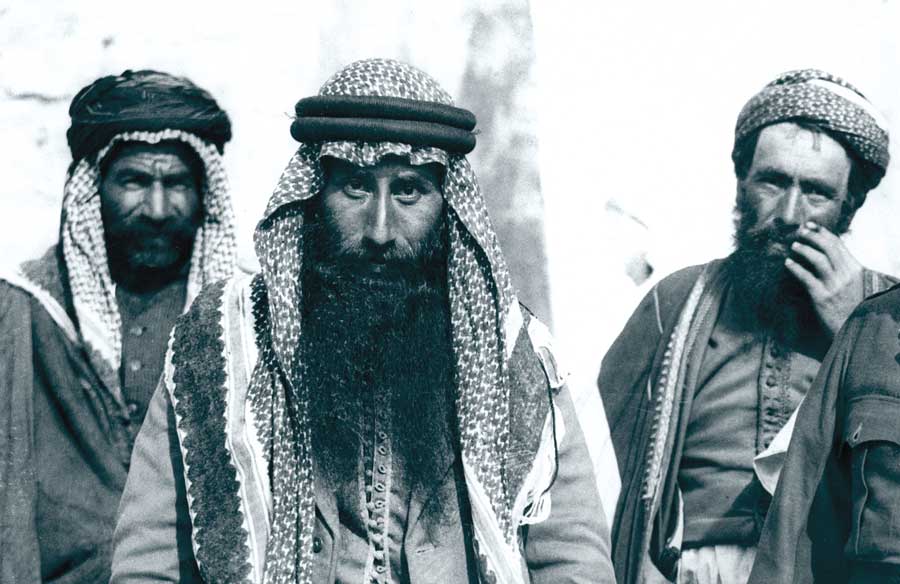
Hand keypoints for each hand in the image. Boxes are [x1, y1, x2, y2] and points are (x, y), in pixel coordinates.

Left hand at [784, 221, 863, 337]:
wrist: (853, 329)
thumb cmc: (852, 307)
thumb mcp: (854, 284)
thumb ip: (844, 270)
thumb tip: (827, 254)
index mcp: (855, 270)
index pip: (839, 245)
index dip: (824, 233)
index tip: (812, 226)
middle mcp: (846, 275)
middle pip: (828, 248)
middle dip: (813, 237)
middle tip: (800, 231)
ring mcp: (834, 286)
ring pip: (818, 260)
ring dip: (804, 249)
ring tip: (793, 245)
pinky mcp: (822, 297)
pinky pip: (807, 278)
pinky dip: (796, 268)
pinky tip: (787, 263)